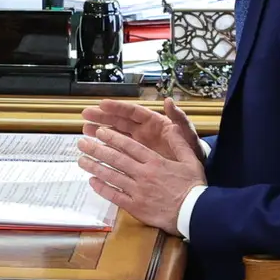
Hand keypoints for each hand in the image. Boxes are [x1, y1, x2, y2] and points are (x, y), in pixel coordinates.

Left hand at [78, 117, 205, 234]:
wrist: (194, 214)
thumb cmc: (194, 187)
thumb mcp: (191, 160)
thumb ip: (179, 143)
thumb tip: (171, 127)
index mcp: (155, 162)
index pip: (129, 146)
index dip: (112, 138)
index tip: (100, 132)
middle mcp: (144, 174)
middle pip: (115, 159)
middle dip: (96, 149)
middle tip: (82, 143)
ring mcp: (138, 191)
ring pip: (111, 176)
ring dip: (94, 167)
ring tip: (81, 160)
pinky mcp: (136, 206)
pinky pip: (115, 196)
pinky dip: (102, 188)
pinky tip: (92, 182)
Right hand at [81, 98, 201, 163]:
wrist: (194, 177)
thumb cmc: (193, 152)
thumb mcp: (189, 136)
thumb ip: (180, 120)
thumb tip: (169, 101)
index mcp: (156, 123)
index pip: (134, 112)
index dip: (118, 108)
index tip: (102, 104)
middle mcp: (145, 132)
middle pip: (121, 121)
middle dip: (103, 117)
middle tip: (86, 114)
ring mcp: (140, 145)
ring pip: (117, 135)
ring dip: (102, 131)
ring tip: (85, 129)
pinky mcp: (137, 158)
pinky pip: (120, 152)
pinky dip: (108, 150)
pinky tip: (96, 149)